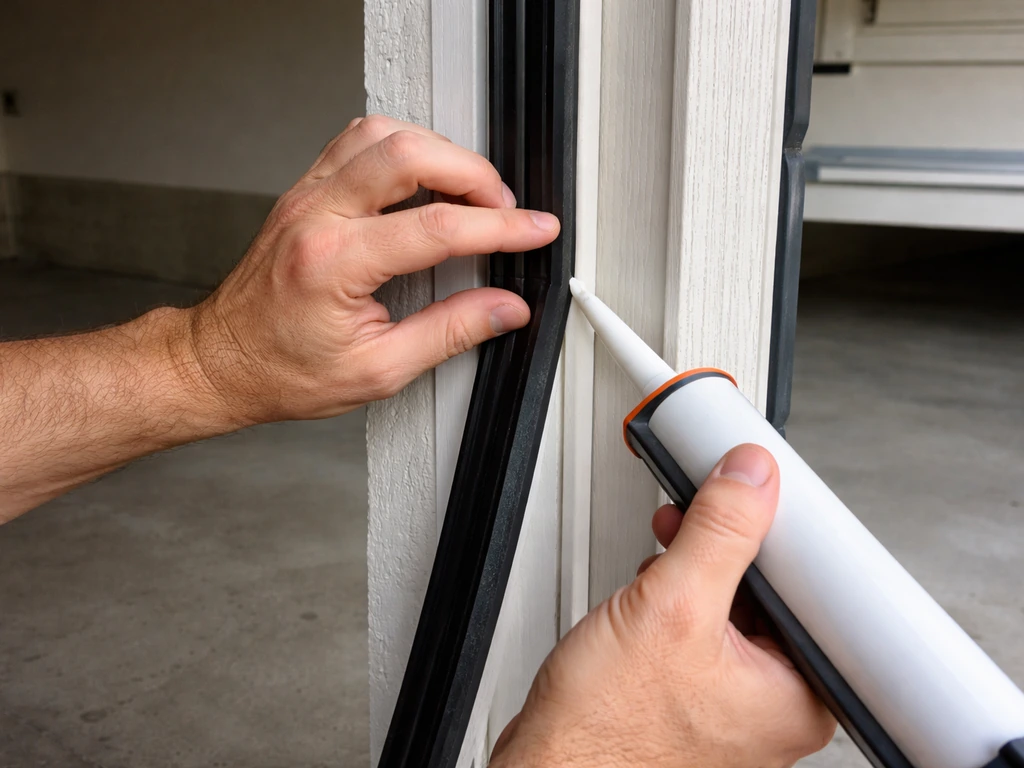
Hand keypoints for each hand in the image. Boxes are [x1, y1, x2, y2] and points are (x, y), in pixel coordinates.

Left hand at [182, 115, 559, 426]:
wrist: (221, 363)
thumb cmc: (282, 372)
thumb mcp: (376, 371)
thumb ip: (449, 333)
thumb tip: (505, 309)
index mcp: (333, 263)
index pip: (437, 227)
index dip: (500, 227)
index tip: (534, 230)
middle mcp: (315, 216)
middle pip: (406, 152)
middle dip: (471, 172)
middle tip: (502, 207)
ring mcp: (305, 197)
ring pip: (380, 133)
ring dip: (436, 151)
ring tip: (467, 190)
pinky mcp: (304, 193)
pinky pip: (357, 142)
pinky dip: (402, 149)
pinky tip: (423, 180)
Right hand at [491, 444, 835, 767]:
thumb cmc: (608, 734)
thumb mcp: (670, 609)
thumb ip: (718, 534)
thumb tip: (751, 478)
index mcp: (799, 695)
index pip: (818, 588)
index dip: (784, 532)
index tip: (754, 493)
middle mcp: (773, 703)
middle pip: (773, 591)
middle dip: (729, 545)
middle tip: (698, 514)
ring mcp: (732, 700)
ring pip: (734, 605)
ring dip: (698, 566)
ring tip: (666, 550)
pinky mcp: (693, 693)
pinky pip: (703, 626)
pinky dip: (679, 595)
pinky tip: (652, 585)